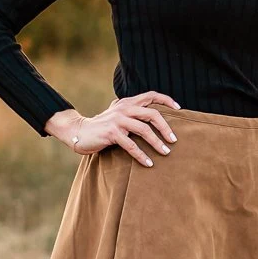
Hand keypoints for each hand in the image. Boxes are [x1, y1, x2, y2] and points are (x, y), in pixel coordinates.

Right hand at [45, 92, 179, 166]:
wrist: (78, 131)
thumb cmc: (101, 126)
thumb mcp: (117, 115)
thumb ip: (131, 113)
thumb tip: (153, 119)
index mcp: (127, 102)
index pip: (151, 95)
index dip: (166, 100)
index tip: (179, 109)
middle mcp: (124, 108)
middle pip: (152, 114)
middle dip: (166, 128)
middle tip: (174, 140)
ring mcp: (118, 120)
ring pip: (144, 130)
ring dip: (157, 143)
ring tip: (166, 152)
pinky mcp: (111, 133)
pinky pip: (131, 145)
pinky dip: (141, 155)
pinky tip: (148, 163)